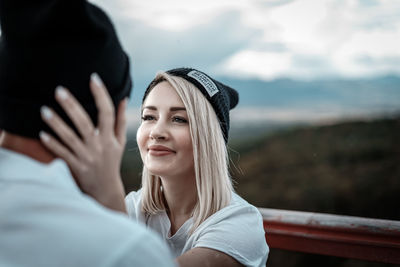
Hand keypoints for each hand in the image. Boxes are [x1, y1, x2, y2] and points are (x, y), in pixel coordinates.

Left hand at [40, 73, 127, 212]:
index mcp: (110, 137)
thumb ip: (120, 121)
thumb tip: (123, 99)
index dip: (101, 95)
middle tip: (59, 90)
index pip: (107, 113)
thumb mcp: (120, 142)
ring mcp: (86, 156)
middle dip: (72, 106)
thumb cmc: (112, 161)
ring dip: (57, 124)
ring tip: (43, 109)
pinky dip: (53, 145)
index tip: (93, 78)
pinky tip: (42, 134)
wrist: (106, 189)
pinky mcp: (76, 166)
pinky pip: (63, 154)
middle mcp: (99, 145)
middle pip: (85, 123)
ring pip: (70, 138)